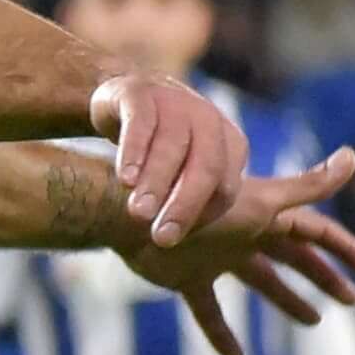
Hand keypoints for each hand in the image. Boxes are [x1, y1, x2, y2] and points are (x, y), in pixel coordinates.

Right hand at [94, 71, 251, 245]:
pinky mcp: (141, 94)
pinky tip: (124, 180)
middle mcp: (208, 122)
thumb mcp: (190, 170)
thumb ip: (198, 202)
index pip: (226, 188)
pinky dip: (134, 152)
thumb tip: (198, 261)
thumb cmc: (164, 148)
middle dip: (184, 207)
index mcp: (230, 145)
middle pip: (205, 169)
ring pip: (171, 147)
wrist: (128, 97)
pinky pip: (141, 124)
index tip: (178, 242)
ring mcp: (177, 103)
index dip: (204, 216)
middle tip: (163, 239)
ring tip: (139, 214)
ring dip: (155, 184)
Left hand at [119, 147, 354, 354]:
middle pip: (294, 258)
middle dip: (325, 277)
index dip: (345, 249)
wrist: (131, 220)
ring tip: (313, 323)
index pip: (316, 232)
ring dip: (287, 300)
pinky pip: (208, 310)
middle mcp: (243, 235)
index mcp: (264, 216)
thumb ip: (309, 185)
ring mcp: (216, 257)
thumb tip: (354, 156)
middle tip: (351, 300)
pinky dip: (220, 333)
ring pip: (261, 282)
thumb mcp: (263, 201)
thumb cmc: (198, 209)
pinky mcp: (186, 278)